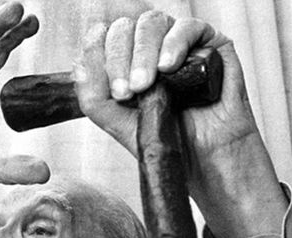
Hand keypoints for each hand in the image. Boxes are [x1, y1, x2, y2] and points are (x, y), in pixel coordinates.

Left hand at [74, 12, 286, 237]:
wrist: (207, 160)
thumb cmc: (169, 141)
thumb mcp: (118, 123)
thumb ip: (93, 97)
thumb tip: (81, 66)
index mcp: (125, 62)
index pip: (102, 38)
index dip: (100, 56)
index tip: (113, 90)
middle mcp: (150, 49)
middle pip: (123, 28)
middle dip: (119, 59)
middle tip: (127, 91)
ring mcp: (179, 43)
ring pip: (151, 23)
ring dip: (142, 52)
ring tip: (146, 85)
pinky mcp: (211, 44)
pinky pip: (189, 26)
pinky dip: (174, 42)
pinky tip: (169, 66)